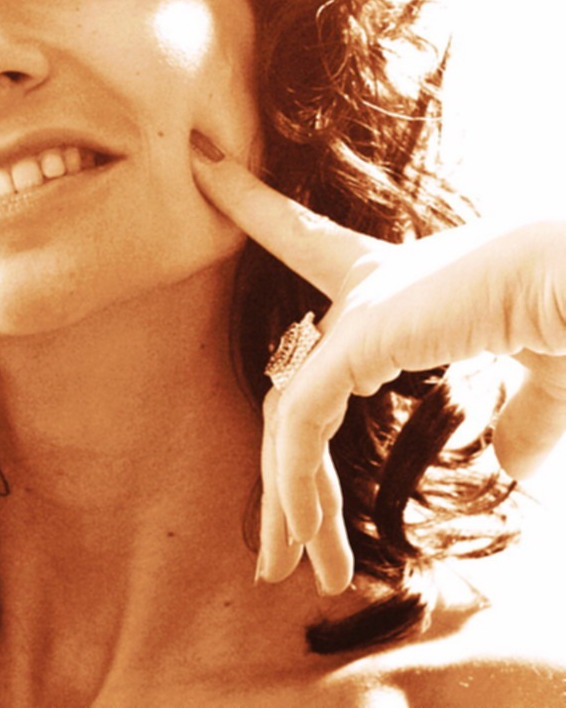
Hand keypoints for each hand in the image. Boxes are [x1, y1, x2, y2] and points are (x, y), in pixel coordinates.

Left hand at [189, 130, 565, 594]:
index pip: (303, 237)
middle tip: (273, 550)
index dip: (252, 202)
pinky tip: (308, 540)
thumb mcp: (544, 374)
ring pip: (287, 415)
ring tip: (289, 572)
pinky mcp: (359, 339)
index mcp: (400, 284)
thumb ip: (522, 416)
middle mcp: (366, 291)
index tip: (203, 163)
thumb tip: (508, 463)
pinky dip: (296, 484)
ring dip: (286, 502)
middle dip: (278, 473)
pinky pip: (299, 422)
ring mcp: (358, 313)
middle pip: (291, 385)